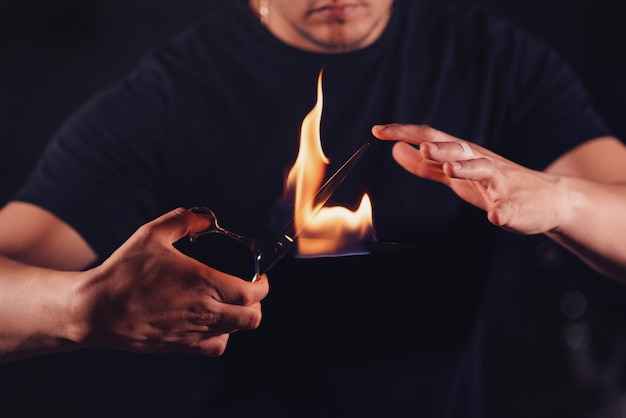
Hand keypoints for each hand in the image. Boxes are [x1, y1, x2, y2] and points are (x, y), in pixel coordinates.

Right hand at [81, 207, 268, 355]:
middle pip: (252, 317)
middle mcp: (203, 310)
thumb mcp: (151, 234)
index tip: (260, 276)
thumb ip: (182, 220)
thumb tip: (204, 217)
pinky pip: (215, 347)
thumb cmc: (123, 272)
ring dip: (240, 317)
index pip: (252, 292)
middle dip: (258, 303)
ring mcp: (192, 331)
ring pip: (236, 332)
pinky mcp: (180, 346)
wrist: (95, 310)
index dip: (263, 285)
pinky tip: (211, 321)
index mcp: (202, 283)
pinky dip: (222, 336)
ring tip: (230, 303)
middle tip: (250, 290)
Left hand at [372, 123, 562, 234]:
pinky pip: (509, 208)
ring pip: (483, 171)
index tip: (378, 130)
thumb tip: (395, 150)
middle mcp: (481, 163)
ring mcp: (500, 183)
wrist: (547, 199)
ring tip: (450, 169)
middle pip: (459, 149)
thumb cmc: (494, 184)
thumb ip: (425, 165)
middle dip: (440, 148)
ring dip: (466, 169)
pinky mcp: (516, 205)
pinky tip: (496, 216)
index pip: (430, 138)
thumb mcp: (455, 173)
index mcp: (462, 156)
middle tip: (423, 147)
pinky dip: (503, 211)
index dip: (405, 133)